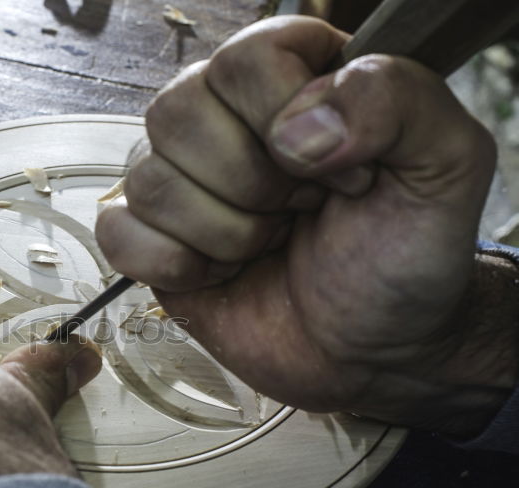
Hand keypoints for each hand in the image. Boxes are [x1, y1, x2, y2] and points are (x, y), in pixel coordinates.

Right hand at [97, 16, 518, 433]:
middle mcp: (224, 118)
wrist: (373, 351)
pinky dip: (174, 266)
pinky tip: (219, 273)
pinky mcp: (152, 240)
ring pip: (146, 180)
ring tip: (268, 246)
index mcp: (292, 77)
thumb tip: (295, 129)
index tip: (340, 172)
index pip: (243, 60)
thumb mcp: (446, 165)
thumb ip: (397, 102)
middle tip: (298, 213)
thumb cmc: (406, 259)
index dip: (284, 122)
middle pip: (175, 112)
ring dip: (223, 234)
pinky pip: (117, 234)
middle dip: (249, 185)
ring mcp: (181, 181)